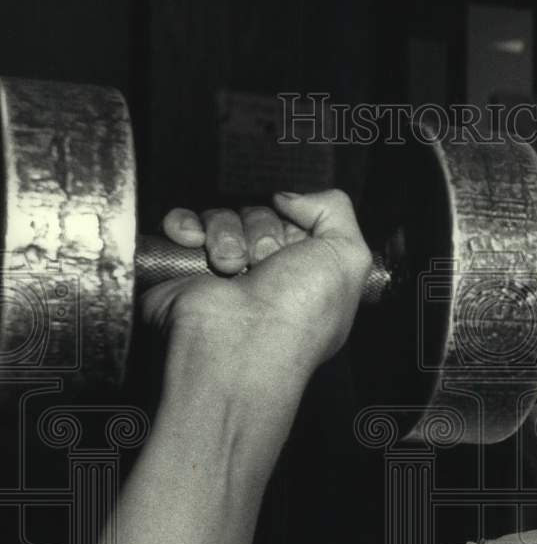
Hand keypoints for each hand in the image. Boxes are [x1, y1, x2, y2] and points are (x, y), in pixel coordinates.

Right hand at [147, 190, 371, 385]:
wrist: (240, 346)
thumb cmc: (300, 314)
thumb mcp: (349, 257)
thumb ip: (336, 210)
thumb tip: (290, 197)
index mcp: (307, 274)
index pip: (297, 221)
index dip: (297, 225)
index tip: (298, 245)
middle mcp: (266, 275)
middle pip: (259, 214)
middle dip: (263, 231)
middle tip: (265, 264)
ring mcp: (223, 272)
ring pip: (222, 215)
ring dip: (227, 234)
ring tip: (233, 268)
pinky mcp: (185, 271)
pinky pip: (181, 224)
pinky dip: (186, 226)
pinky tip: (195, 243)